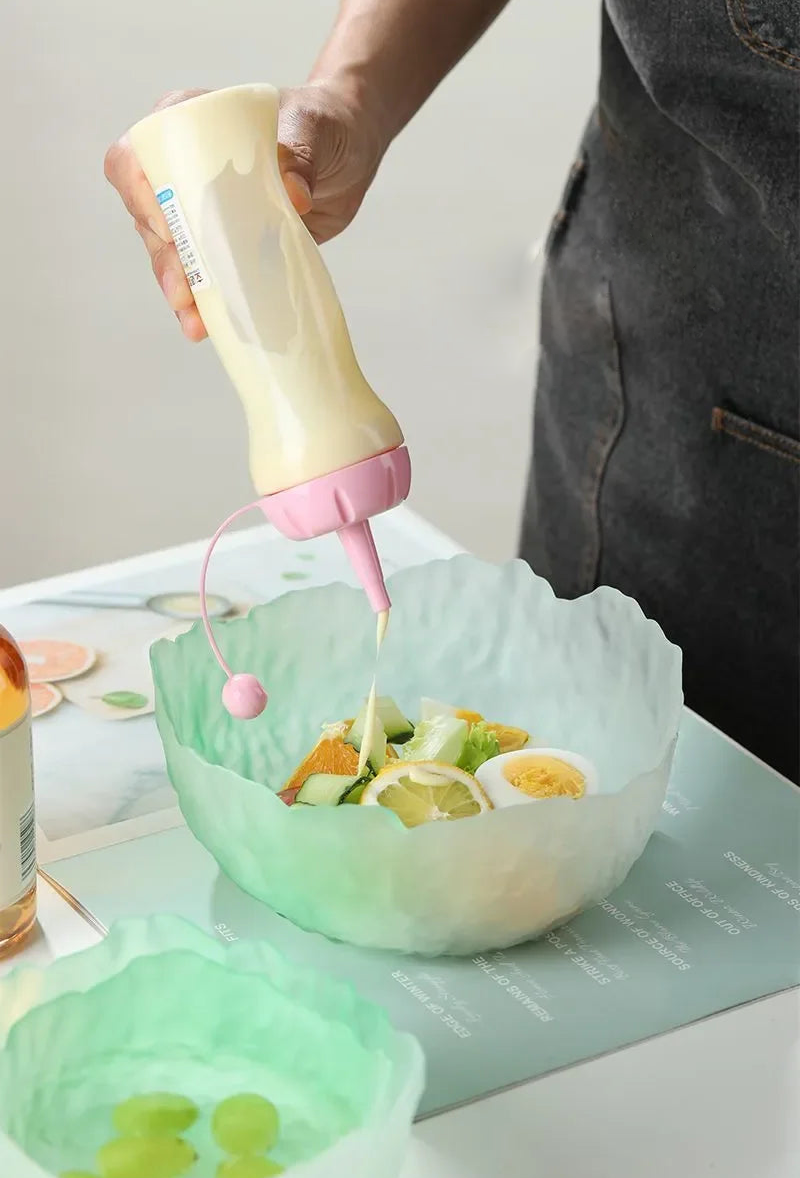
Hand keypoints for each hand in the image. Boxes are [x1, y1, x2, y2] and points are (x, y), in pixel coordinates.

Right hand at [103, 82, 387, 340]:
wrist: (353, 152)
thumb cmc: (324, 123)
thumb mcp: (313, 129)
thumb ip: (301, 155)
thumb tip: (294, 195)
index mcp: (185, 127)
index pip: (136, 160)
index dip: (140, 197)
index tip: (168, 228)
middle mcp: (183, 170)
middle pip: (150, 219)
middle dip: (164, 260)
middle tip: (183, 292)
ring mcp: (203, 211)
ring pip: (174, 254)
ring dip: (181, 289)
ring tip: (195, 321)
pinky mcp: (228, 244)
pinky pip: (207, 274)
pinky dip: (207, 301)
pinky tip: (209, 325)